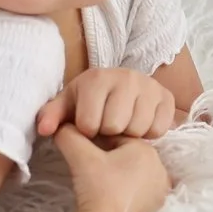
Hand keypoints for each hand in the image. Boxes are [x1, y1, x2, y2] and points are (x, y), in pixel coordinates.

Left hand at [38, 67, 176, 141]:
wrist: (121, 84)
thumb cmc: (89, 99)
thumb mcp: (67, 105)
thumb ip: (51, 116)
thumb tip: (44, 129)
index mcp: (97, 78)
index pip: (89, 124)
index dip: (88, 132)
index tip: (90, 125)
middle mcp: (126, 77)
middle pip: (115, 126)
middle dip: (109, 133)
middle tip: (108, 125)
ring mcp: (150, 86)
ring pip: (138, 129)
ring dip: (129, 134)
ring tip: (124, 124)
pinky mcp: (168, 97)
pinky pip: (159, 129)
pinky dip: (149, 133)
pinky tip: (140, 124)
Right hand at [52, 126, 171, 211]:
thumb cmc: (98, 190)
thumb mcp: (81, 158)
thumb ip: (69, 136)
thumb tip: (61, 126)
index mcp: (146, 149)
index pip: (117, 137)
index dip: (95, 142)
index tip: (81, 152)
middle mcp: (160, 167)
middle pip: (126, 156)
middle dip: (108, 159)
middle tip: (88, 172)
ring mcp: (162, 190)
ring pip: (134, 174)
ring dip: (118, 177)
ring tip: (99, 187)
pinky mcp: (159, 209)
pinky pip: (141, 193)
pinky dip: (128, 193)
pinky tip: (113, 199)